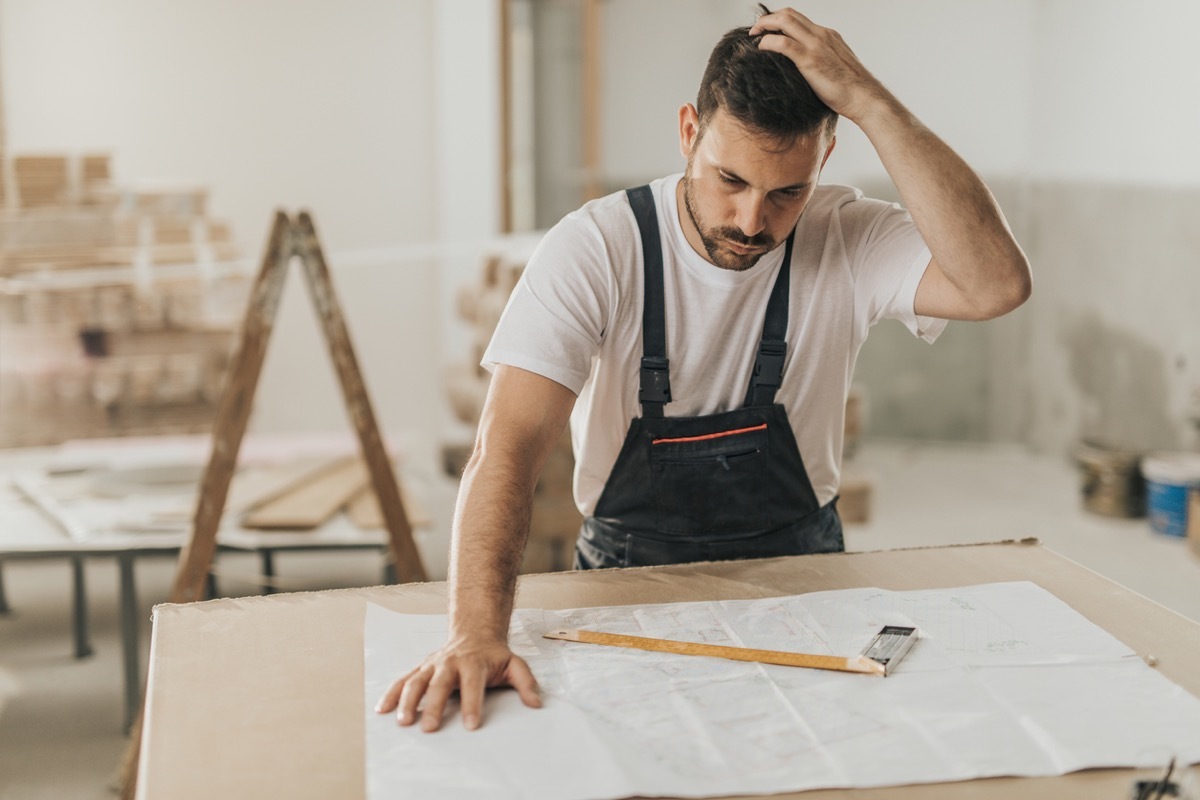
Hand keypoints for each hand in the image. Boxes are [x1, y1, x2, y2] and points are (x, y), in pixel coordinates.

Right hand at [374, 636, 541, 731]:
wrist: (475, 632)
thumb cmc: (493, 654)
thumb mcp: (514, 664)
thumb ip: (525, 682)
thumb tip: (536, 703)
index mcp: (474, 663)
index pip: (473, 686)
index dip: (472, 705)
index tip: (471, 725)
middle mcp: (451, 663)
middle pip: (441, 685)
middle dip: (435, 707)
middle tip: (430, 728)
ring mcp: (433, 665)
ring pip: (417, 682)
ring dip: (409, 702)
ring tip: (404, 722)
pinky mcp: (422, 668)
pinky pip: (404, 680)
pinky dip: (392, 694)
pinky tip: (384, 709)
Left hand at [749, 8, 888, 124]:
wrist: (864, 97)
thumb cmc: (850, 90)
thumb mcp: (834, 68)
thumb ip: (819, 62)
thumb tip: (803, 72)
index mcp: (828, 36)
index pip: (799, 19)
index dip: (780, 21)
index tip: (767, 31)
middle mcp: (821, 35)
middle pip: (789, 14)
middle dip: (768, 19)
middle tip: (755, 32)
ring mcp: (816, 45)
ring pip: (785, 21)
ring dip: (764, 26)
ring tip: (753, 38)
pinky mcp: (810, 59)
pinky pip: (783, 43)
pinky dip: (768, 42)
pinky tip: (760, 50)